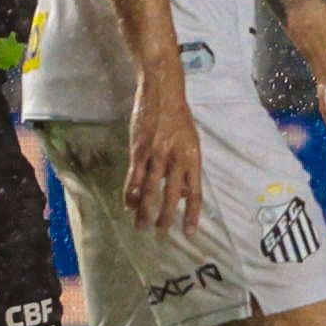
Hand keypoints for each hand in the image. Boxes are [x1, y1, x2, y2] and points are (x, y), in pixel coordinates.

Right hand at [124, 70, 204, 233]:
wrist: (163, 91)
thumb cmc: (180, 117)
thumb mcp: (192, 141)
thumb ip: (188, 167)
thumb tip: (184, 194)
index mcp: (194, 157)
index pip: (196, 193)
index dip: (193, 214)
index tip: (190, 232)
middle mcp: (176, 159)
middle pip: (172, 197)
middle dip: (166, 219)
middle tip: (161, 234)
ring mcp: (156, 155)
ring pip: (151, 191)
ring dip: (145, 211)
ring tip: (141, 226)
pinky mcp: (139, 150)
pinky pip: (135, 177)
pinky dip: (131, 193)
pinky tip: (128, 205)